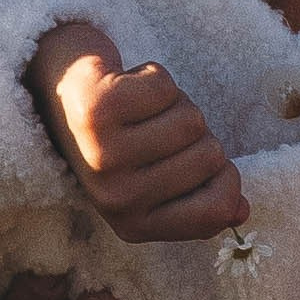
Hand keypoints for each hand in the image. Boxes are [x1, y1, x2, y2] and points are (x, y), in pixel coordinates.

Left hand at [28, 19, 246, 243]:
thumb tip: (242, 210)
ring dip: (175, 102)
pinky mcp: (99, 108)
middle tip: (153, 127)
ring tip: (140, 109)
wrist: (58, 92)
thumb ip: (200, 200)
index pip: (215, 211)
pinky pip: (166, 86)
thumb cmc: (120, 140)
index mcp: (133, 224)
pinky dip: (153, 75)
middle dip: (193, 133)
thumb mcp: (155, 181)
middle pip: (210, 156)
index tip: (199, 156)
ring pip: (193, 118)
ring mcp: (105, 155)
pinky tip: (124, 84)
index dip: (225, 178)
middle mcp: (116, 199)